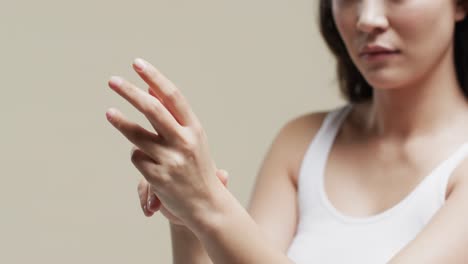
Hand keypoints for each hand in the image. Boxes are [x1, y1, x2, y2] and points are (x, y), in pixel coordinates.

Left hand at [106, 58, 228, 227]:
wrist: (207, 205)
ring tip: (110, 113)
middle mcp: (184, 141)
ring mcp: (171, 160)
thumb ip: (172, 115)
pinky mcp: (158, 177)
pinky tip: (148, 163)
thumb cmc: (197, 166)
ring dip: (121, 122)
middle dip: (130, 92)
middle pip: (152, 109)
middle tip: (112, 81)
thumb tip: (149, 87)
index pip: (172, 96)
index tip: (137, 64)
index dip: (154, 78)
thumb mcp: (191, 138)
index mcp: (195, 129)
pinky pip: (137, 158)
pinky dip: (138, 156)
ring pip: (137, 134)